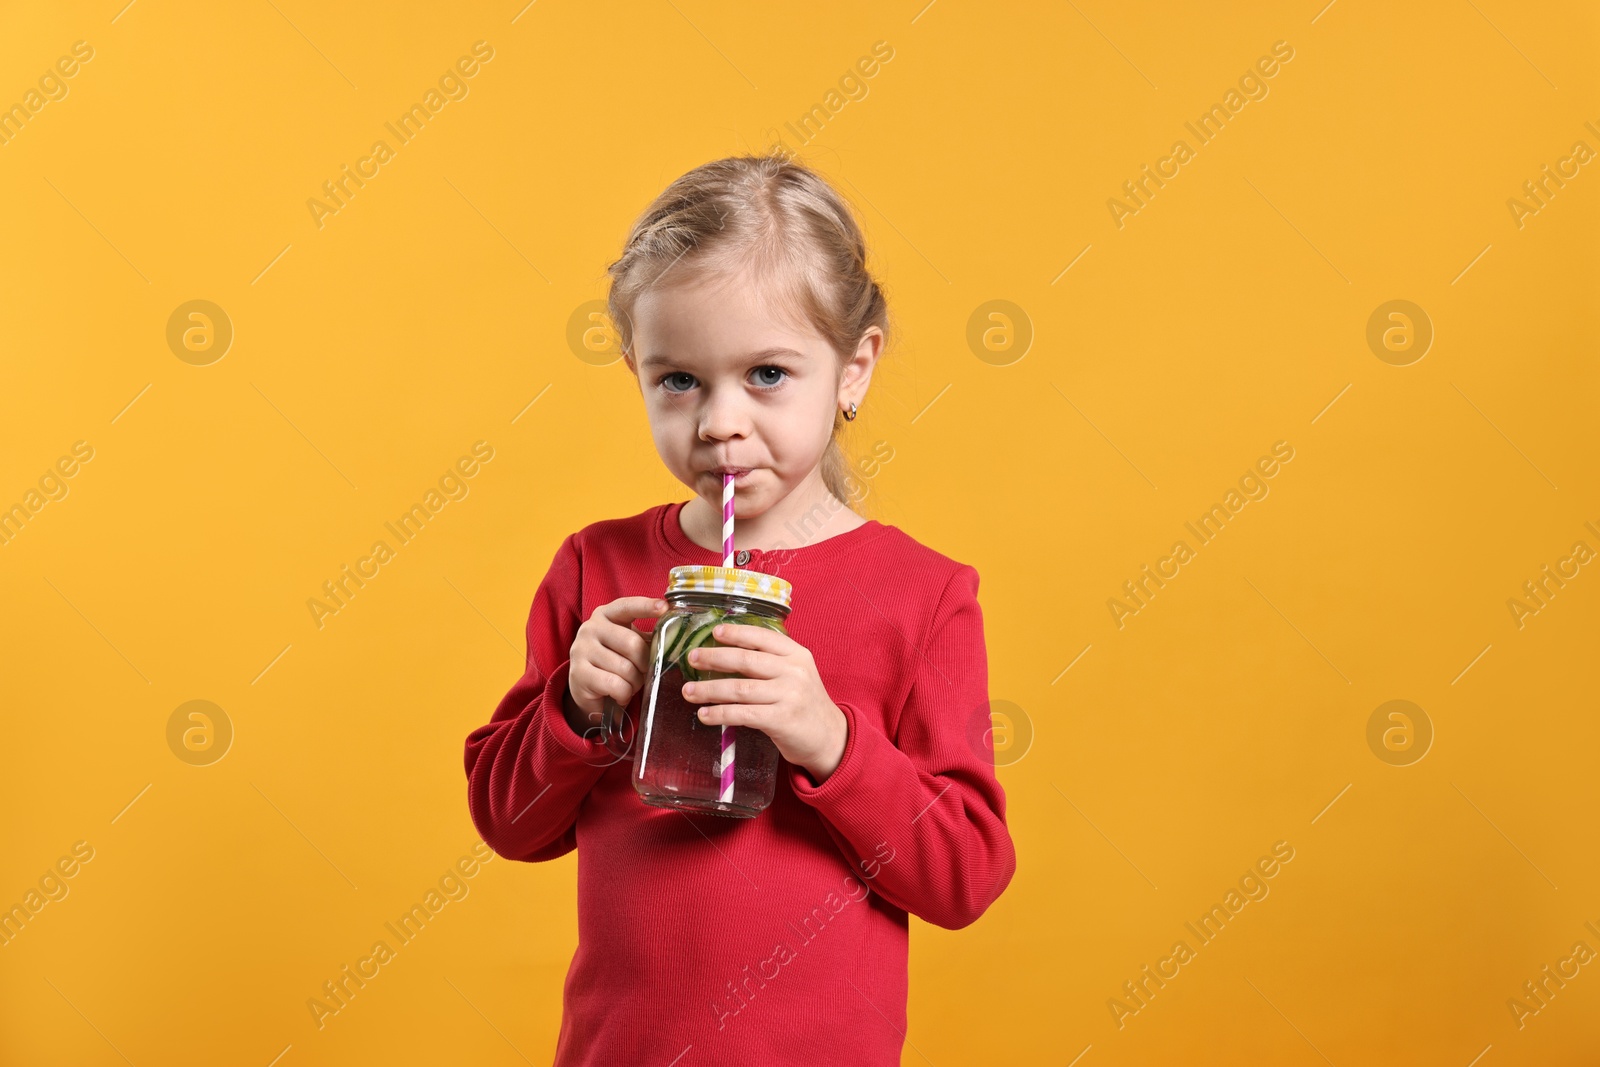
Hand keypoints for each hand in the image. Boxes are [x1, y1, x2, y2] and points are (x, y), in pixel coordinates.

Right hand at [565, 596, 667, 736]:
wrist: (586, 688)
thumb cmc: (614, 662)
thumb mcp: (630, 644)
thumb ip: (647, 638)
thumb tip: (675, 636)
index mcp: (605, 614)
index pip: (627, 607)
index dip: (646, 606)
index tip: (664, 607)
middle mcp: (590, 628)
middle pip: (633, 644)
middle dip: (644, 664)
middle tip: (642, 673)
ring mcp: (581, 649)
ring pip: (626, 668)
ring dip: (634, 683)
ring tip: (628, 685)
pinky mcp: (579, 673)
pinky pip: (616, 685)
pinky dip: (624, 694)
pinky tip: (619, 694)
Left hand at [680, 622, 847, 783]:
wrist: (830, 738)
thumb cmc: (804, 704)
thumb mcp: (796, 675)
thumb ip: (772, 662)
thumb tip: (727, 653)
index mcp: (797, 655)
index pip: (762, 638)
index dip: (737, 633)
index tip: (715, 632)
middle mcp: (794, 671)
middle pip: (746, 660)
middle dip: (714, 658)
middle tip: (693, 658)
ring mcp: (789, 695)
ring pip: (740, 689)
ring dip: (709, 690)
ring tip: (689, 691)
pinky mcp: (781, 720)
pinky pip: (743, 714)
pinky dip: (720, 713)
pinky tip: (705, 714)